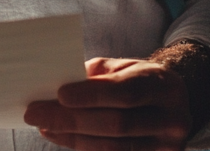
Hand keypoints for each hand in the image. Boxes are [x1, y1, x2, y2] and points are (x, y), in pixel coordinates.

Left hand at [23, 57, 194, 150]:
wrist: (173, 103)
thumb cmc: (140, 80)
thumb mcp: (123, 67)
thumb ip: (96, 76)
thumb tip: (57, 88)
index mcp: (163, 86)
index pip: (125, 93)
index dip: (91, 95)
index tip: (59, 94)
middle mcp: (172, 119)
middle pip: (116, 124)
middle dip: (71, 120)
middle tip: (35, 114)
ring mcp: (167, 147)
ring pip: (113, 148)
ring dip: (72, 138)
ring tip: (45, 126)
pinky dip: (84, 148)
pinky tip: (63, 137)